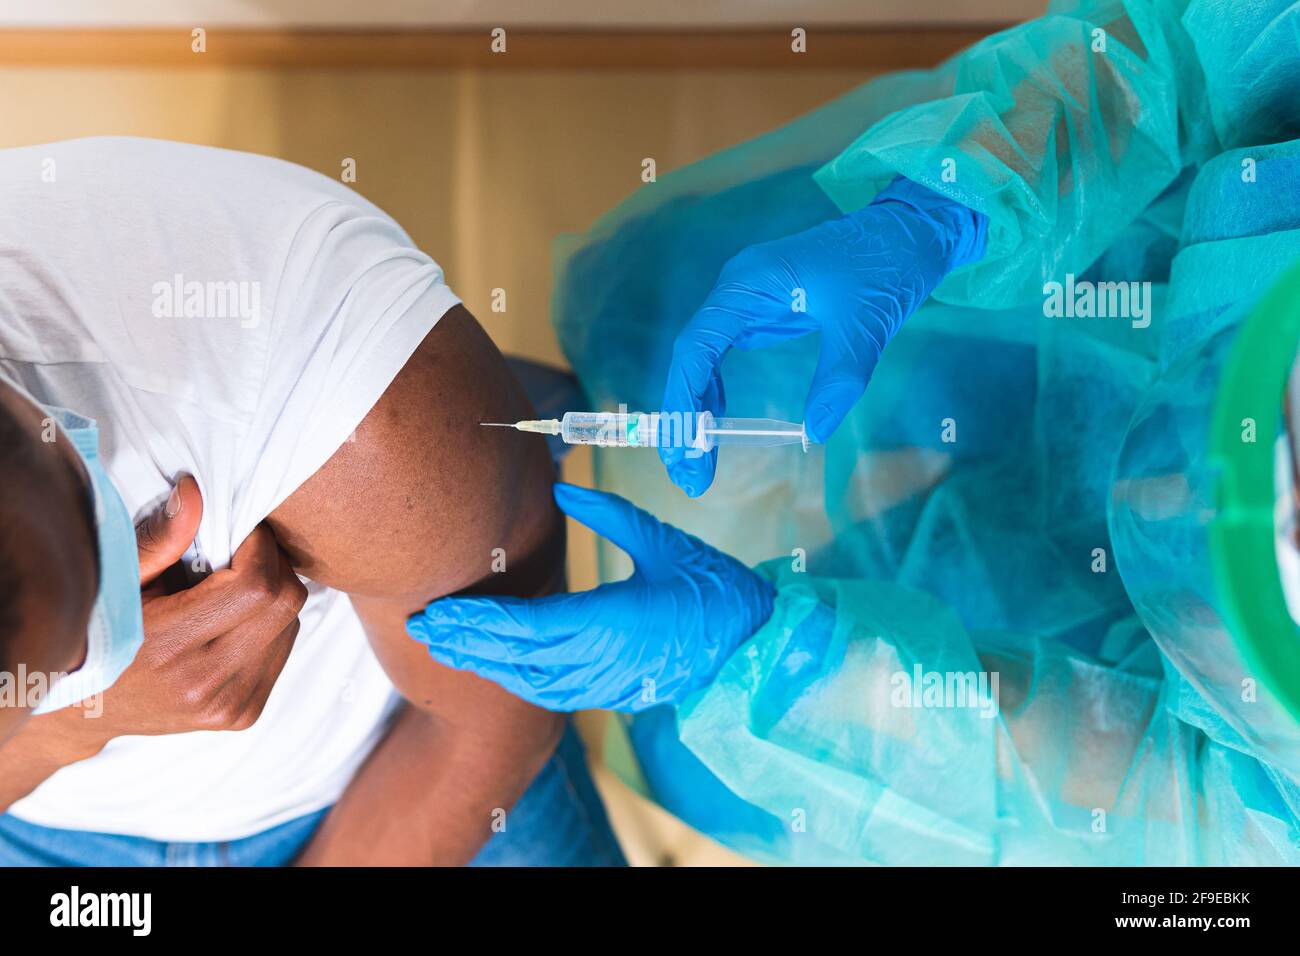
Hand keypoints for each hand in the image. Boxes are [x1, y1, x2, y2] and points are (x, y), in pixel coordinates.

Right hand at [72, 477, 306, 743]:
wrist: (82, 710)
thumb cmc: (94, 632)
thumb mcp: (114, 581)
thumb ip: (158, 540)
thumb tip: (196, 493)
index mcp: (168, 650)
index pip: (257, 586)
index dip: (259, 547)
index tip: (241, 529)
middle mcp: (206, 686)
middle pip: (286, 603)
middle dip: (272, 564)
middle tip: (240, 550)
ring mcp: (230, 707)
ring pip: (292, 624)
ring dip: (272, 594)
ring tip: (227, 589)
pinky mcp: (244, 715)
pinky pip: (284, 648)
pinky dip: (269, 623)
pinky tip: (230, 619)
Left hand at [408, 483, 773, 711]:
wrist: (756, 645)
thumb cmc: (714, 589)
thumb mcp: (664, 541)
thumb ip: (611, 517)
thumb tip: (564, 492)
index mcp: (611, 622)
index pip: (526, 626)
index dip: (477, 621)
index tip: (438, 611)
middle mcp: (601, 660)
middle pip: (516, 658)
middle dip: (464, 644)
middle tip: (419, 627)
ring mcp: (607, 682)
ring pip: (529, 682)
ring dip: (485, 665)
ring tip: (446, 647)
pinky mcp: (616, 692)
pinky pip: (553, 693)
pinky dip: (517, 680)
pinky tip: (498, 667)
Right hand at [660, 176, 986, 494]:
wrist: (912, 229)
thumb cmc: (888, 264)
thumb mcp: (867, 326)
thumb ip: (840, 379)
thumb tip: (816, 432)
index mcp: (750, 282)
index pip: (696, 347)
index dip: (684, 401)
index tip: (685, 447)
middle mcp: (737, 289)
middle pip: (691, 358)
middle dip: (683, 417)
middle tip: (686, 474)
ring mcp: (747, 299)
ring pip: (702, 360)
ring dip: (694, 410)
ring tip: (693, 461)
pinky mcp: (762, 311)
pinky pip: (723, 356)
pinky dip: (714, 393)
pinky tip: (714, 425)